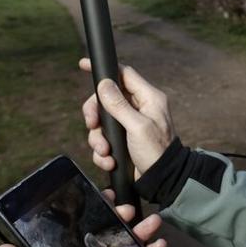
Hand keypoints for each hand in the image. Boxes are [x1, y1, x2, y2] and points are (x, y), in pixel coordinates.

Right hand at [80, 59, 175, 179]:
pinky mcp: (122, 141)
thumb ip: (119, 105)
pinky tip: (110, 161)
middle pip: (106, 99)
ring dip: (98, 139)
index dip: (104, 70)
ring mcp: (129, 125)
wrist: (162, 181)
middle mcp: (138, 108)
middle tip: (92, 125)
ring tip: (105, 152)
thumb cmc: (157, 152)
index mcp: (148, 98)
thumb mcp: (138, 127)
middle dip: (95, 115)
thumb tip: (104, 83)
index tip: (83, 65)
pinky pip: (103, 140)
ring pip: (101, 122)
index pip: (123, 74)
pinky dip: (103, 152)